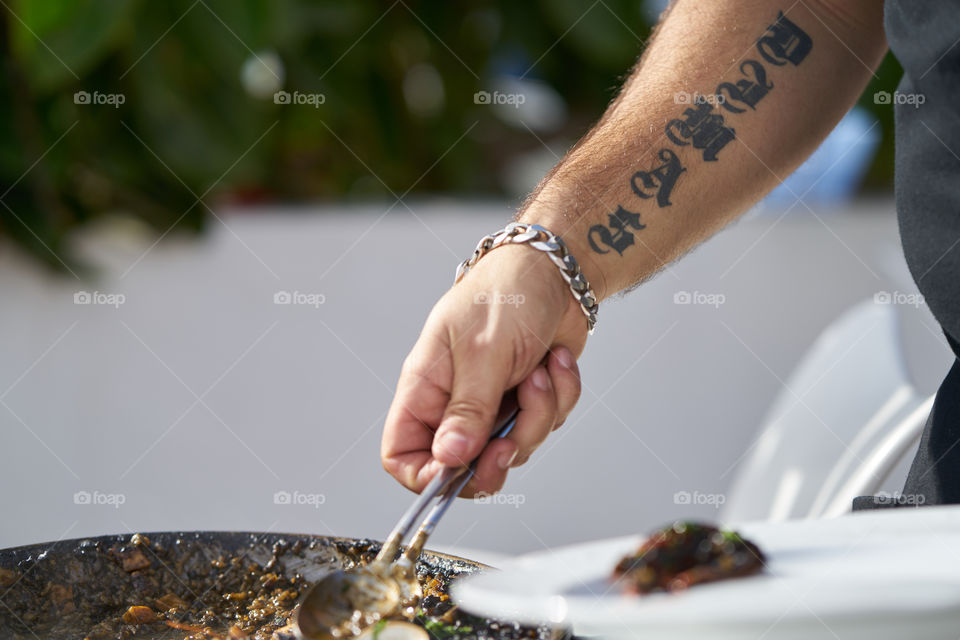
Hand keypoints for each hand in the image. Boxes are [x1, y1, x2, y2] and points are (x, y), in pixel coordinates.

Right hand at [381, 244, 587, 496]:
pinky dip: (559, 396)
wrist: (556, 271)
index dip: (424, 476)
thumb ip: (468, 411)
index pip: (402, 454)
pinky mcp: (527, 400)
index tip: (459, 471)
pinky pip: (545, 426)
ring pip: (513, 449)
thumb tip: (449, 460)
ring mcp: (493, 404)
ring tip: (540, 370)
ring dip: (538, 414)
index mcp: (425, 389)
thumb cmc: (506, 295)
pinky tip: (556, 361)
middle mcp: (454, 402)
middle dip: (496, 458)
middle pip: (463, 466)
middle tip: (512, 443)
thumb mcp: (484, 353)